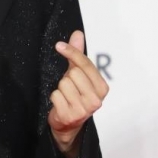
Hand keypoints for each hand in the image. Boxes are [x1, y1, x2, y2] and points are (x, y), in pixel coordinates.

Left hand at [47, 30, 108, 154]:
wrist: (68, 124)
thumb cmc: (74, 96)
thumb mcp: (78, 75)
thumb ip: (78, 55)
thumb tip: (77, 33)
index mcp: (102, 88)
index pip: (86, 64)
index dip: (71, 53)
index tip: (59, 46)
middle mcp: (96, 100)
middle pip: (73, 73)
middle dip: (66, 77)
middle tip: (69, 87)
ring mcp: (84, 110)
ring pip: (63, 84)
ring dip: (60, 88)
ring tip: (65, 96)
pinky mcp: (70, 116)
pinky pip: (55, 95)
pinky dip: (54, 97)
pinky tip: (60, 104)